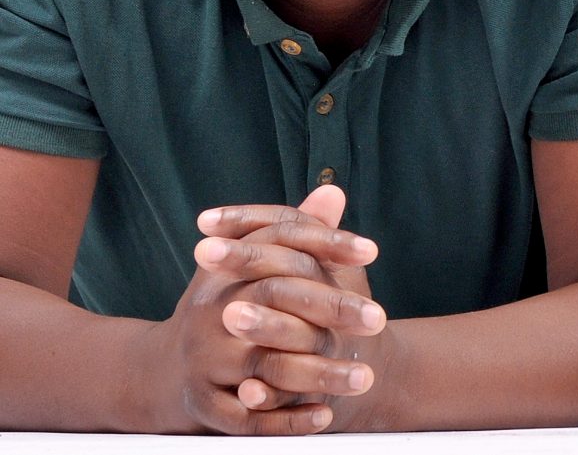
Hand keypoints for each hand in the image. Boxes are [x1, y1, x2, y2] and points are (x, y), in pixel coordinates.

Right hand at [134, 185, 378, 433]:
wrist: (164, 369)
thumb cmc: (227, 308)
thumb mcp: (252, 269)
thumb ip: (297, 236)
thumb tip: (334, 191)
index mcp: (223, 273)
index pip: (278, 247)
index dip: (325, 245)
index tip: (372, 251)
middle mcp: (208, 314)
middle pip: (275, 306)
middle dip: (332, 311)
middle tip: (379, 319)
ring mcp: (202, 360)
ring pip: (266, 366)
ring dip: (319, 374)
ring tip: (364, 378)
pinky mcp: (202, 403)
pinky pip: (246, 418)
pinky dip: (285, 420)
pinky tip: (325, 416)